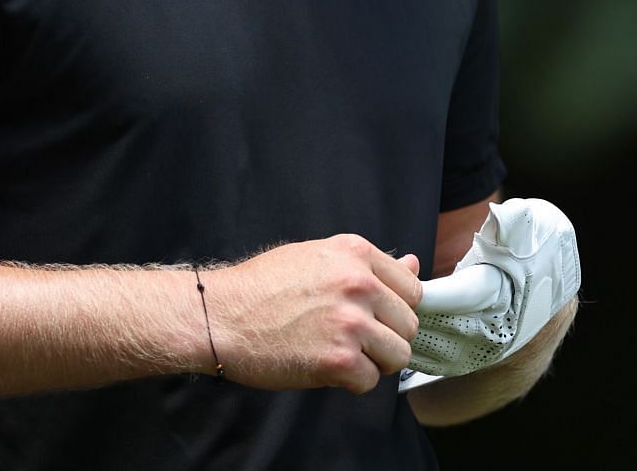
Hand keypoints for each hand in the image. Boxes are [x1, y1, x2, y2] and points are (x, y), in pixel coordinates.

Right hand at [203, 235, 422, 393]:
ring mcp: (350, 323)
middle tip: (355, 341)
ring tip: (344, 355)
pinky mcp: (336, 360)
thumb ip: (368, 264)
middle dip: (387, 337)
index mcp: (356, 254)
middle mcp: (359, 284)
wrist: (221, 316)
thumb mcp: (318, 256)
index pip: (412, 288)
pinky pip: (370, 381)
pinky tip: (328, 369)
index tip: (378, 318)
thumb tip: (414, 265)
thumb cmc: (262, 287)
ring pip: (398, 355)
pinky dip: (352, 382)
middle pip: (409, 324)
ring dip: (375, 362)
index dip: (396, 308)